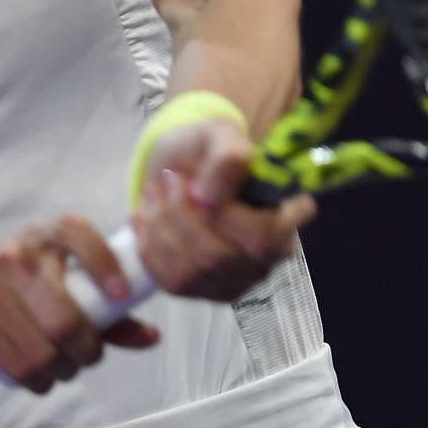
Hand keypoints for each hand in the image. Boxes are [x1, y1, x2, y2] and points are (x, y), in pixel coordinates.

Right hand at [0, 215, 161, 393]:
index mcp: (39, 235)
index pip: (76, 232)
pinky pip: (17, 365)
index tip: (121, 297)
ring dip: (62, 372)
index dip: (105, 264)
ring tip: (60, 369)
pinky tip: (38, 378)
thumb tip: (150, 335)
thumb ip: (102, 309)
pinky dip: (37, 382)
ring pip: (44, 350)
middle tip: (87, 357)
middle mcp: (13, 254)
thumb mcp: (49, 284)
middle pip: (66, 318)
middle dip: (87, 350)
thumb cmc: (7, 292)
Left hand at [130, 118, 316, 300]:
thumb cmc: (209, 151)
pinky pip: (170, 281)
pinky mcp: (202, 292)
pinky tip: (144, 217)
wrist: (182, 165)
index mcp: (284, 221)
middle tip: (167, 180)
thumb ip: (229, 158)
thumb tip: (211, 199)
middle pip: (219, 257)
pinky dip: (149, 245)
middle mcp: (265, 260)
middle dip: (180, 214)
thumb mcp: (222, 135)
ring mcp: (233, 281)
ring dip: (160, 226)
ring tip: (153, 192)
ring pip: (190, 272)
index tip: (194, 182)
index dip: (223, 214)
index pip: (261, 237)